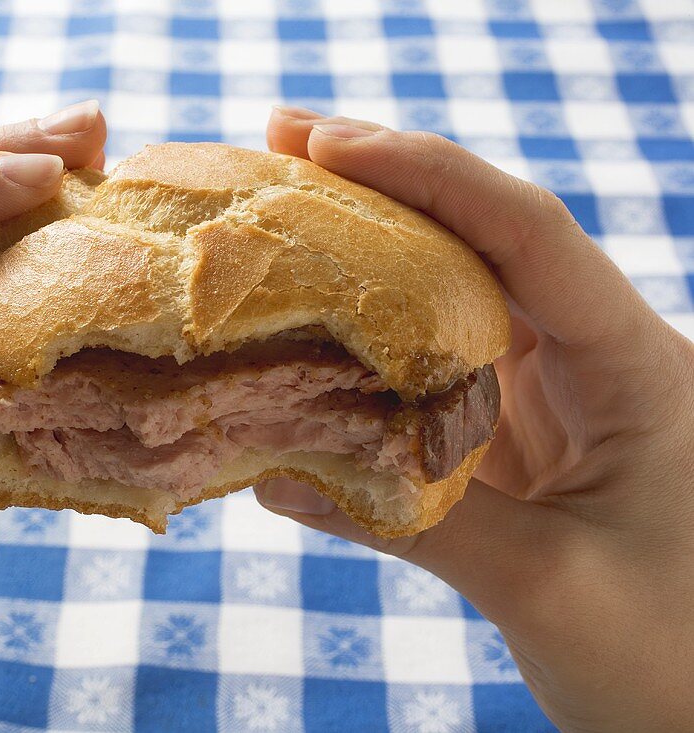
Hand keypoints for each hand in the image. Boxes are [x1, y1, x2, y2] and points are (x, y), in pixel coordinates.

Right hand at [257, 107, 693, 731]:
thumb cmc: (676, 661)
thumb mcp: (549, 588)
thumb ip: (415, 524)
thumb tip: (275, 477)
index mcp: (639, 367)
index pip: (532, 235)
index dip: (430, 175)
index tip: (329, 144)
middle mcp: (597, 357)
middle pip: (488, 237)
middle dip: (388, 183)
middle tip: (282, 143)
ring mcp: (556, 392)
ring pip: (457, 291)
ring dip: (373, 247)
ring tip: (283, 202)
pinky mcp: (520, 431)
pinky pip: (438, 360)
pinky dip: (372, 334)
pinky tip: (313, 317)